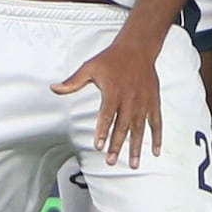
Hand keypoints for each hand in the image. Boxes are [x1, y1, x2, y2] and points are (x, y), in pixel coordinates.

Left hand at [51, 32, 162, 165]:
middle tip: (110, 160)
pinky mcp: (153, 102)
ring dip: (135, 147)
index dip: (102, 131)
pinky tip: (155, 151)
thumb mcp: (90, 67)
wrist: (137, 48)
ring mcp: (143, 102)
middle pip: (122, 126)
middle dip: (116, 145)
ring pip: (139, 128)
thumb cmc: (112, 58)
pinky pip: (156, 123)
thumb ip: (73, 82)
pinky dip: (157, 137)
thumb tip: (54, 87)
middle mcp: (129, 99)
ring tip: (132, 164)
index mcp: (113, 92)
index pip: (107, 115)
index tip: (98, 145)